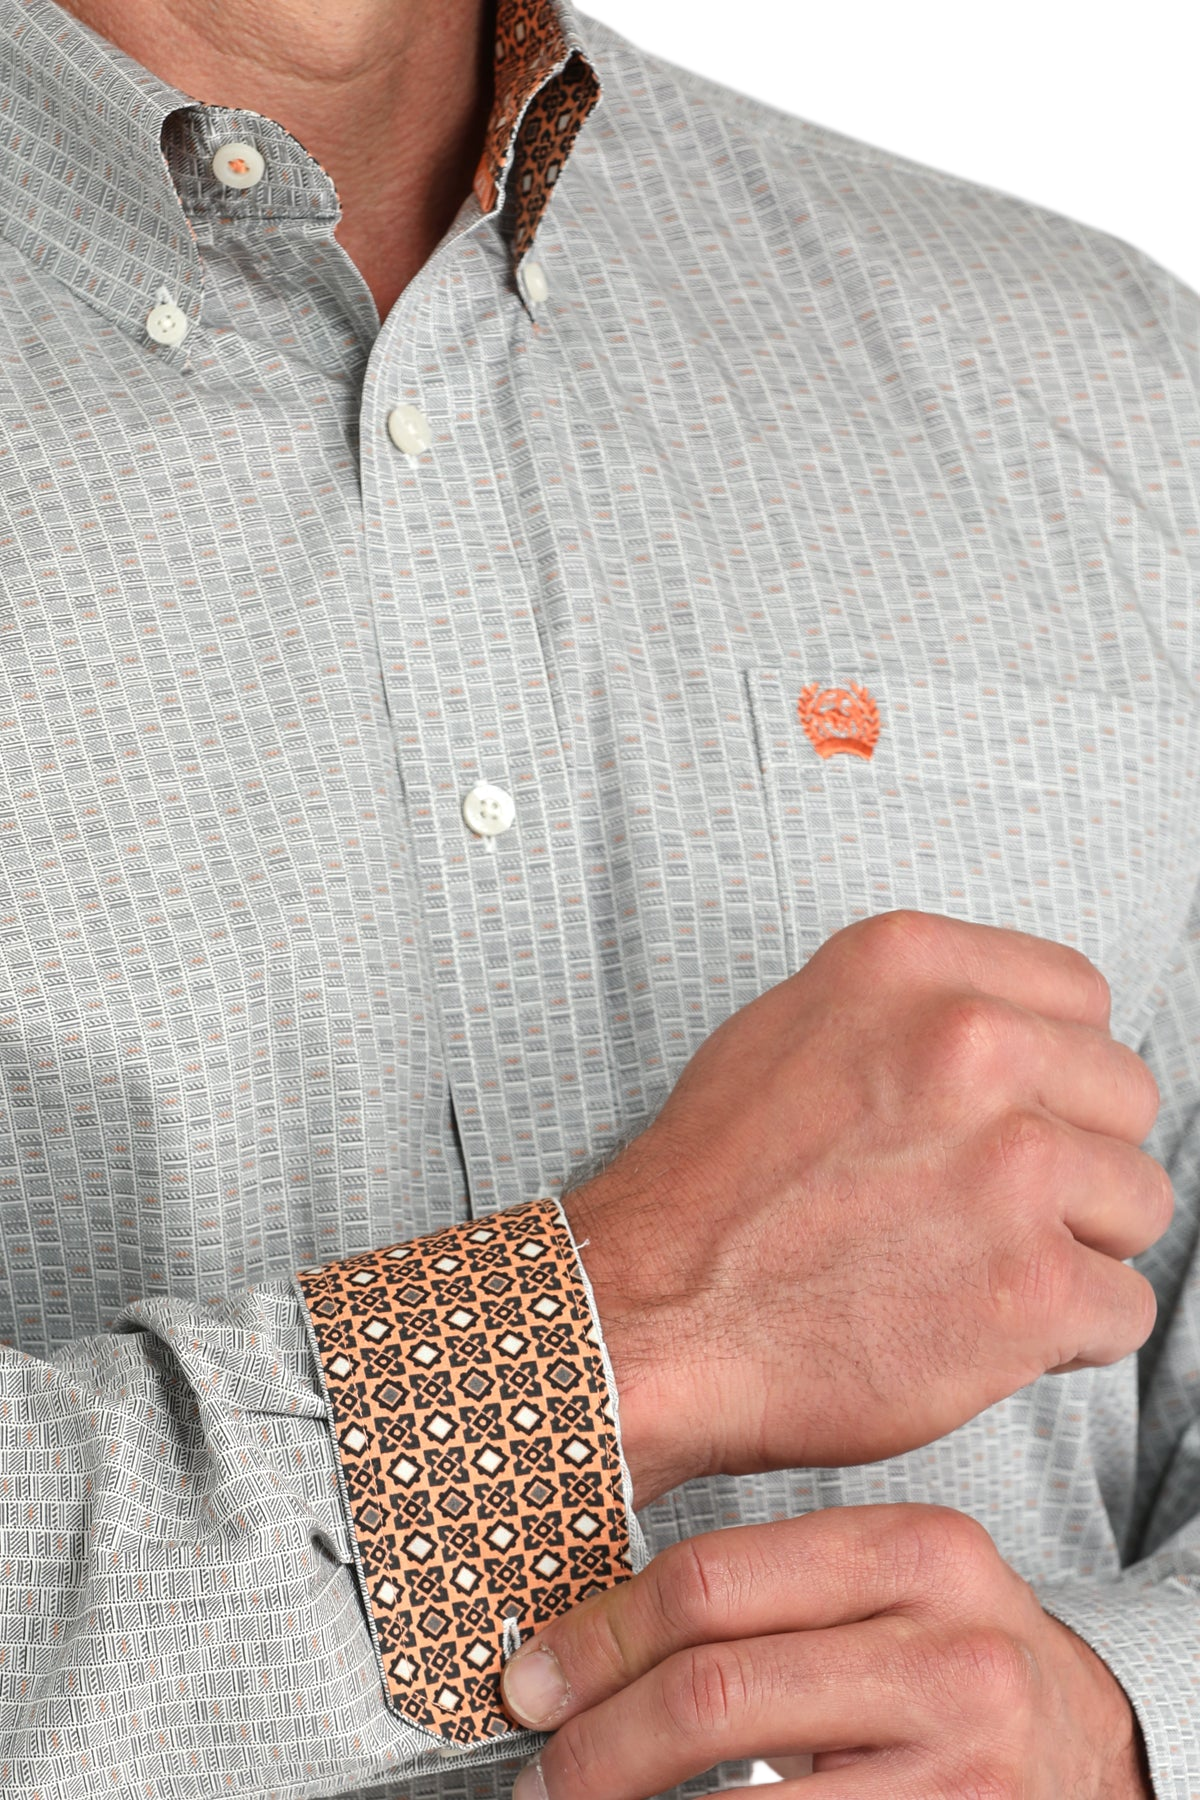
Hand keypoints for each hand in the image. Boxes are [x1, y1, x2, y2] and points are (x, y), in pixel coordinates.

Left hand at [499, 1503, 1153, 1798]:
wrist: (1088, 1745)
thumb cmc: (950, 1655)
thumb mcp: (886, 1585)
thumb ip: (767, 1589)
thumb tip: (583, 1643)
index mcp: (917, 1550)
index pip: (712, 1581)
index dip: (599, 1639)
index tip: (532, 1683)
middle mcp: (950, 1654)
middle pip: (714, 1691)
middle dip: (598, 1743)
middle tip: (543, 1772)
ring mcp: (966, 1768)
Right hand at [561, 910, 1169, 1508]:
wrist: (650, 1317)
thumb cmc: (713, 1185)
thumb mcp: (791, 1026)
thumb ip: (915, 1010)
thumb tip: (1022, 1034)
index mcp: (911, 967)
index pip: (1081, 997)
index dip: (1053, 1071)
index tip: (1008, 1119)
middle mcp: (970, 1045)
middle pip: (1124, 1097)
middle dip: (1073, 1159)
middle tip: (984, 1208)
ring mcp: (1009, 1167)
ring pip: (1139, 1203)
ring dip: (1075, 1247)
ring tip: (976, 1269)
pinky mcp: (1029, 1288)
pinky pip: (1124, 1311)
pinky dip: (1066, 1336)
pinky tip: (979, 1331)